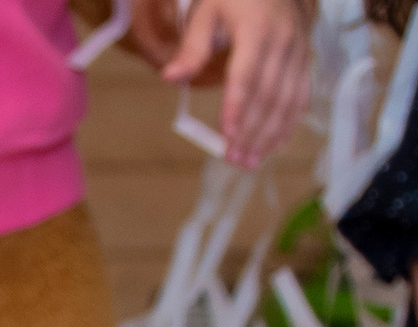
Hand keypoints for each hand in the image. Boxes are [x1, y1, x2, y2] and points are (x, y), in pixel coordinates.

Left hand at [161, 0, 312, 171]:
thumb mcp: (205, 13)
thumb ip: (191, 48)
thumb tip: (170, 78)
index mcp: (256, 30)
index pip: (245, 74)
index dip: (237, 105)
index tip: (226, 134)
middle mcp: (283, 42)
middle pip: (269, 93)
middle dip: (252, 130)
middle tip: (234, 159)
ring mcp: (299, 52)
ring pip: (288, 98)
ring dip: (270, 133)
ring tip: (251, 161)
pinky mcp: (305, 60)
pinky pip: (302, 94)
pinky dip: (290, 122)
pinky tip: (275, 144)